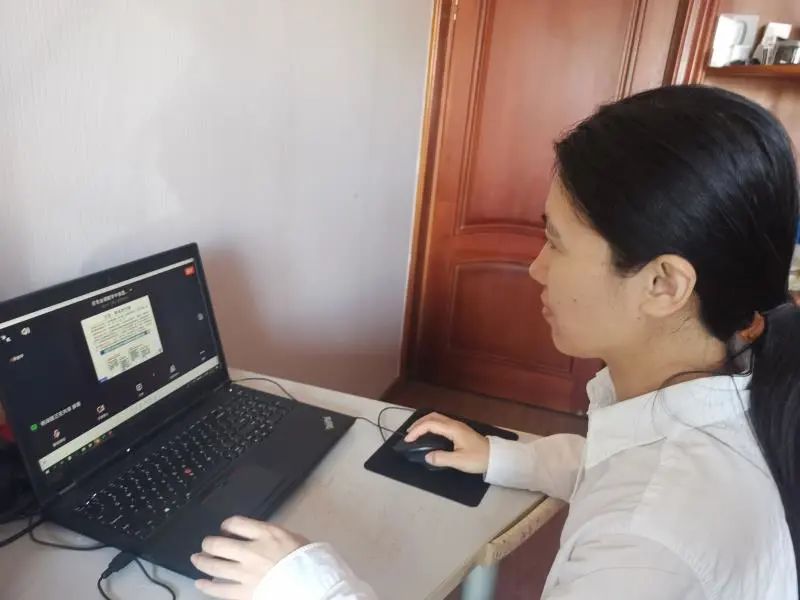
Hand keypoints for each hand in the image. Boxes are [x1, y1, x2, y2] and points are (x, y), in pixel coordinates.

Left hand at [191, 515, 308, 598]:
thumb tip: (261, 537)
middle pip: (219, 543)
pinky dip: (207, 585)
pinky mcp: (243, 593)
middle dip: (209, 543)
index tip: (225, 527)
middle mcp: (251, 551)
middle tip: (205, 544)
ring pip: (214, 565)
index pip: (237, 523)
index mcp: (266, 534)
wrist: (313, 585)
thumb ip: (273, 536)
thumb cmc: (308, 560)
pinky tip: (200, 583)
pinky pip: (219, 589)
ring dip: (202, 561)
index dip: (227, 524)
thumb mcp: (294, 538)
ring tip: (196, 559)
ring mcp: (245, 573)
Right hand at [404, 412, 489, 473]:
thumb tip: (426, 456)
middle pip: (432, 417)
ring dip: (424, 423)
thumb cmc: (478, 458)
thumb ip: (441, 458)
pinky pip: (441, 423)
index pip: (430, 424)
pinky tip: (428, 434)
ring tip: (415, 433)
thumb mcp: (459, 461)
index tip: (408, 441)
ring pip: (437, 418)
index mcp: (453, 429)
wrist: (495, 457)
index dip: (417, 431)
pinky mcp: (459, 430)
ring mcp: (457, 426)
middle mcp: (454, 424)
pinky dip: (431, 425)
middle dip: (418, 423)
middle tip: (408, 434)